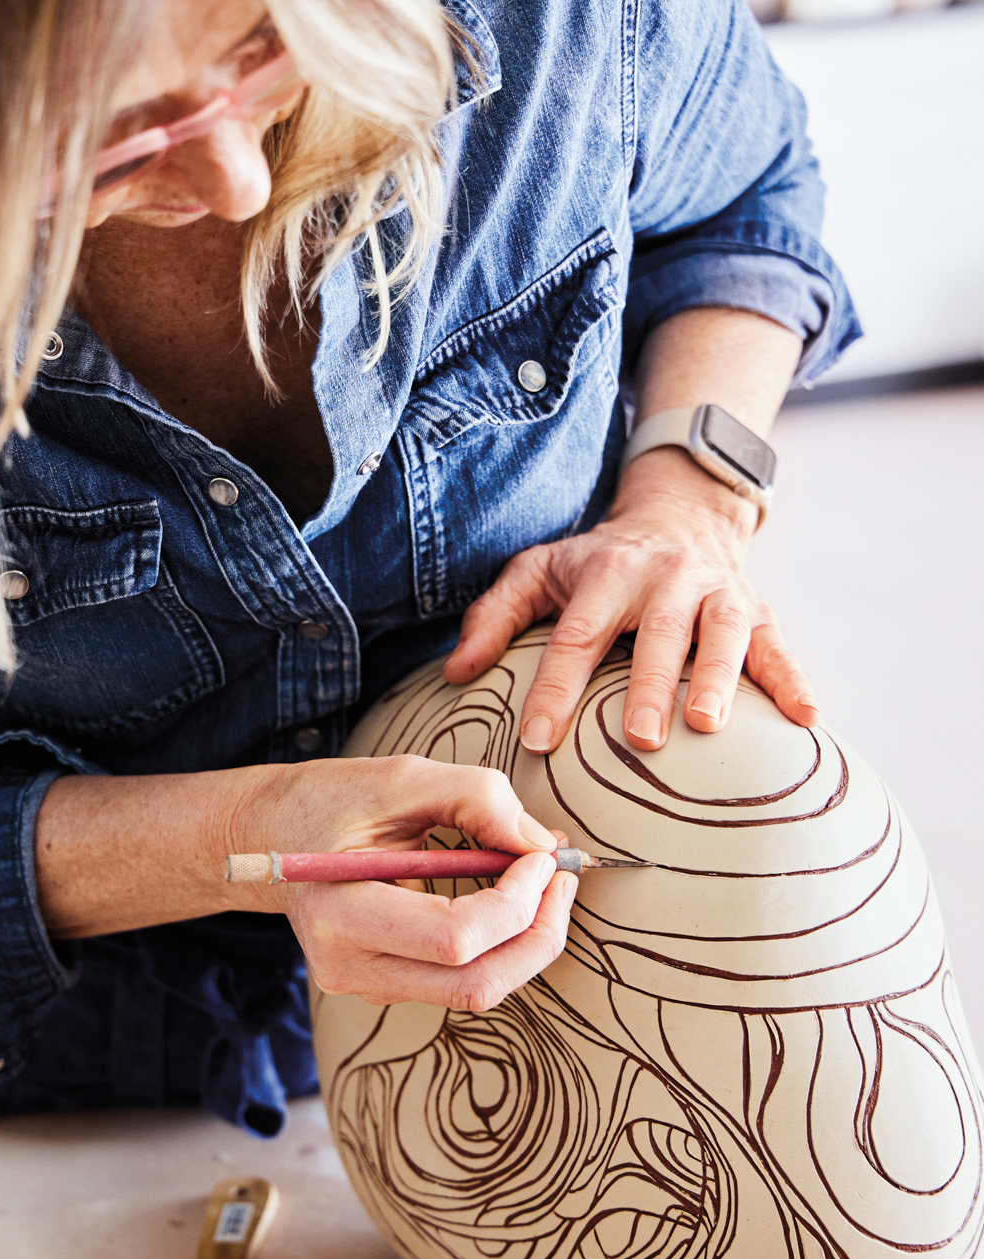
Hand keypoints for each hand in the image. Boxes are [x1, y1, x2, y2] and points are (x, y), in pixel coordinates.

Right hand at [226, 755, 577, 1010]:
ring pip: (477, 990)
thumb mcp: (400, 777)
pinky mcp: (386, 986)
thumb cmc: (331, 800)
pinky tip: (511, 896)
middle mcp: (348, 968)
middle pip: (476, 984)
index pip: (455, 938)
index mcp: (339, 915)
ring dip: (528, 940)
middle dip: (540, 933)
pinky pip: (462, 980)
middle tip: (562, 876)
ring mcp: (366, 986)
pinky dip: (503, 942)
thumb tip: (542, 844)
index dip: (518, 900)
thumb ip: (475, 796)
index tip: (542, 852)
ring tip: (543, 881)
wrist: (271, 837)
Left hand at [444, 448, 817, 752]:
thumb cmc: (598, 562)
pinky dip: (794, 681)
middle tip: (641, 740)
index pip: (576, 636)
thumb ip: (494, 616)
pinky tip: (806, 720)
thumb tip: (454, 672)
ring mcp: (718, 592)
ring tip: (709, 725)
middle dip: (649, 686)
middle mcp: (666, 579)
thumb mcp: (539, 571)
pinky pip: (779, 647)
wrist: (679, 516)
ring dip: (718, 679)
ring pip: (721, 634)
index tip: (539, 740)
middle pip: (658, 635)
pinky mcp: (758, 611)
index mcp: (607, 573)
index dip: (556, 687)